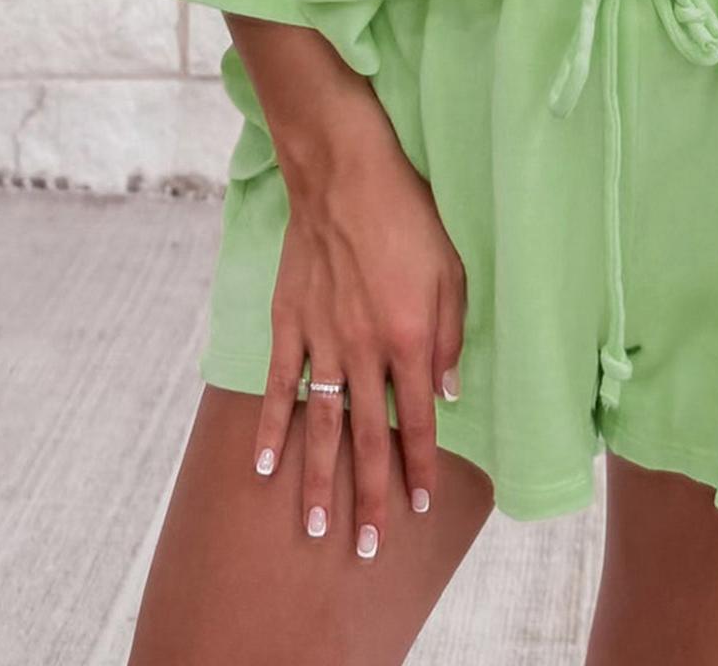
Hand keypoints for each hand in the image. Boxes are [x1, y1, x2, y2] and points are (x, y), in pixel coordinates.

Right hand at [252, 119, 466, 560]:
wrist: (344, 171)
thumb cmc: (408, 214)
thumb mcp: (453, 270)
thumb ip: (450, 335)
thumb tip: (447, 393)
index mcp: (411, 338)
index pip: (417, 421)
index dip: (418, 467)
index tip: (417, 506)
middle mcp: (365, 349)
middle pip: (368, 437)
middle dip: (370, 495)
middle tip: (367, 546)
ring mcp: (322, 338)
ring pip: (321, 423)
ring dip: (318, 479)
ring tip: (316, 525)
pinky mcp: (289, 321)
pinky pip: (280, 385)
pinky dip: (272, 426)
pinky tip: (264, 465)